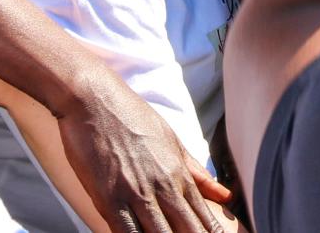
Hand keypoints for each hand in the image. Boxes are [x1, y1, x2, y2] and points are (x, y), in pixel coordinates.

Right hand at [57, 69, 229, 232]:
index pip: (202, 217)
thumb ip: (196, 172)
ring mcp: (135, 194)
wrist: (94, 100)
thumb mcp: (171, 140)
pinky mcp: (108, 200)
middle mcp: (161, 187)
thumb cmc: (132, 117)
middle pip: (185, 231)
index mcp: (178, 174)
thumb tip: (226, 195)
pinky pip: (126, 232)